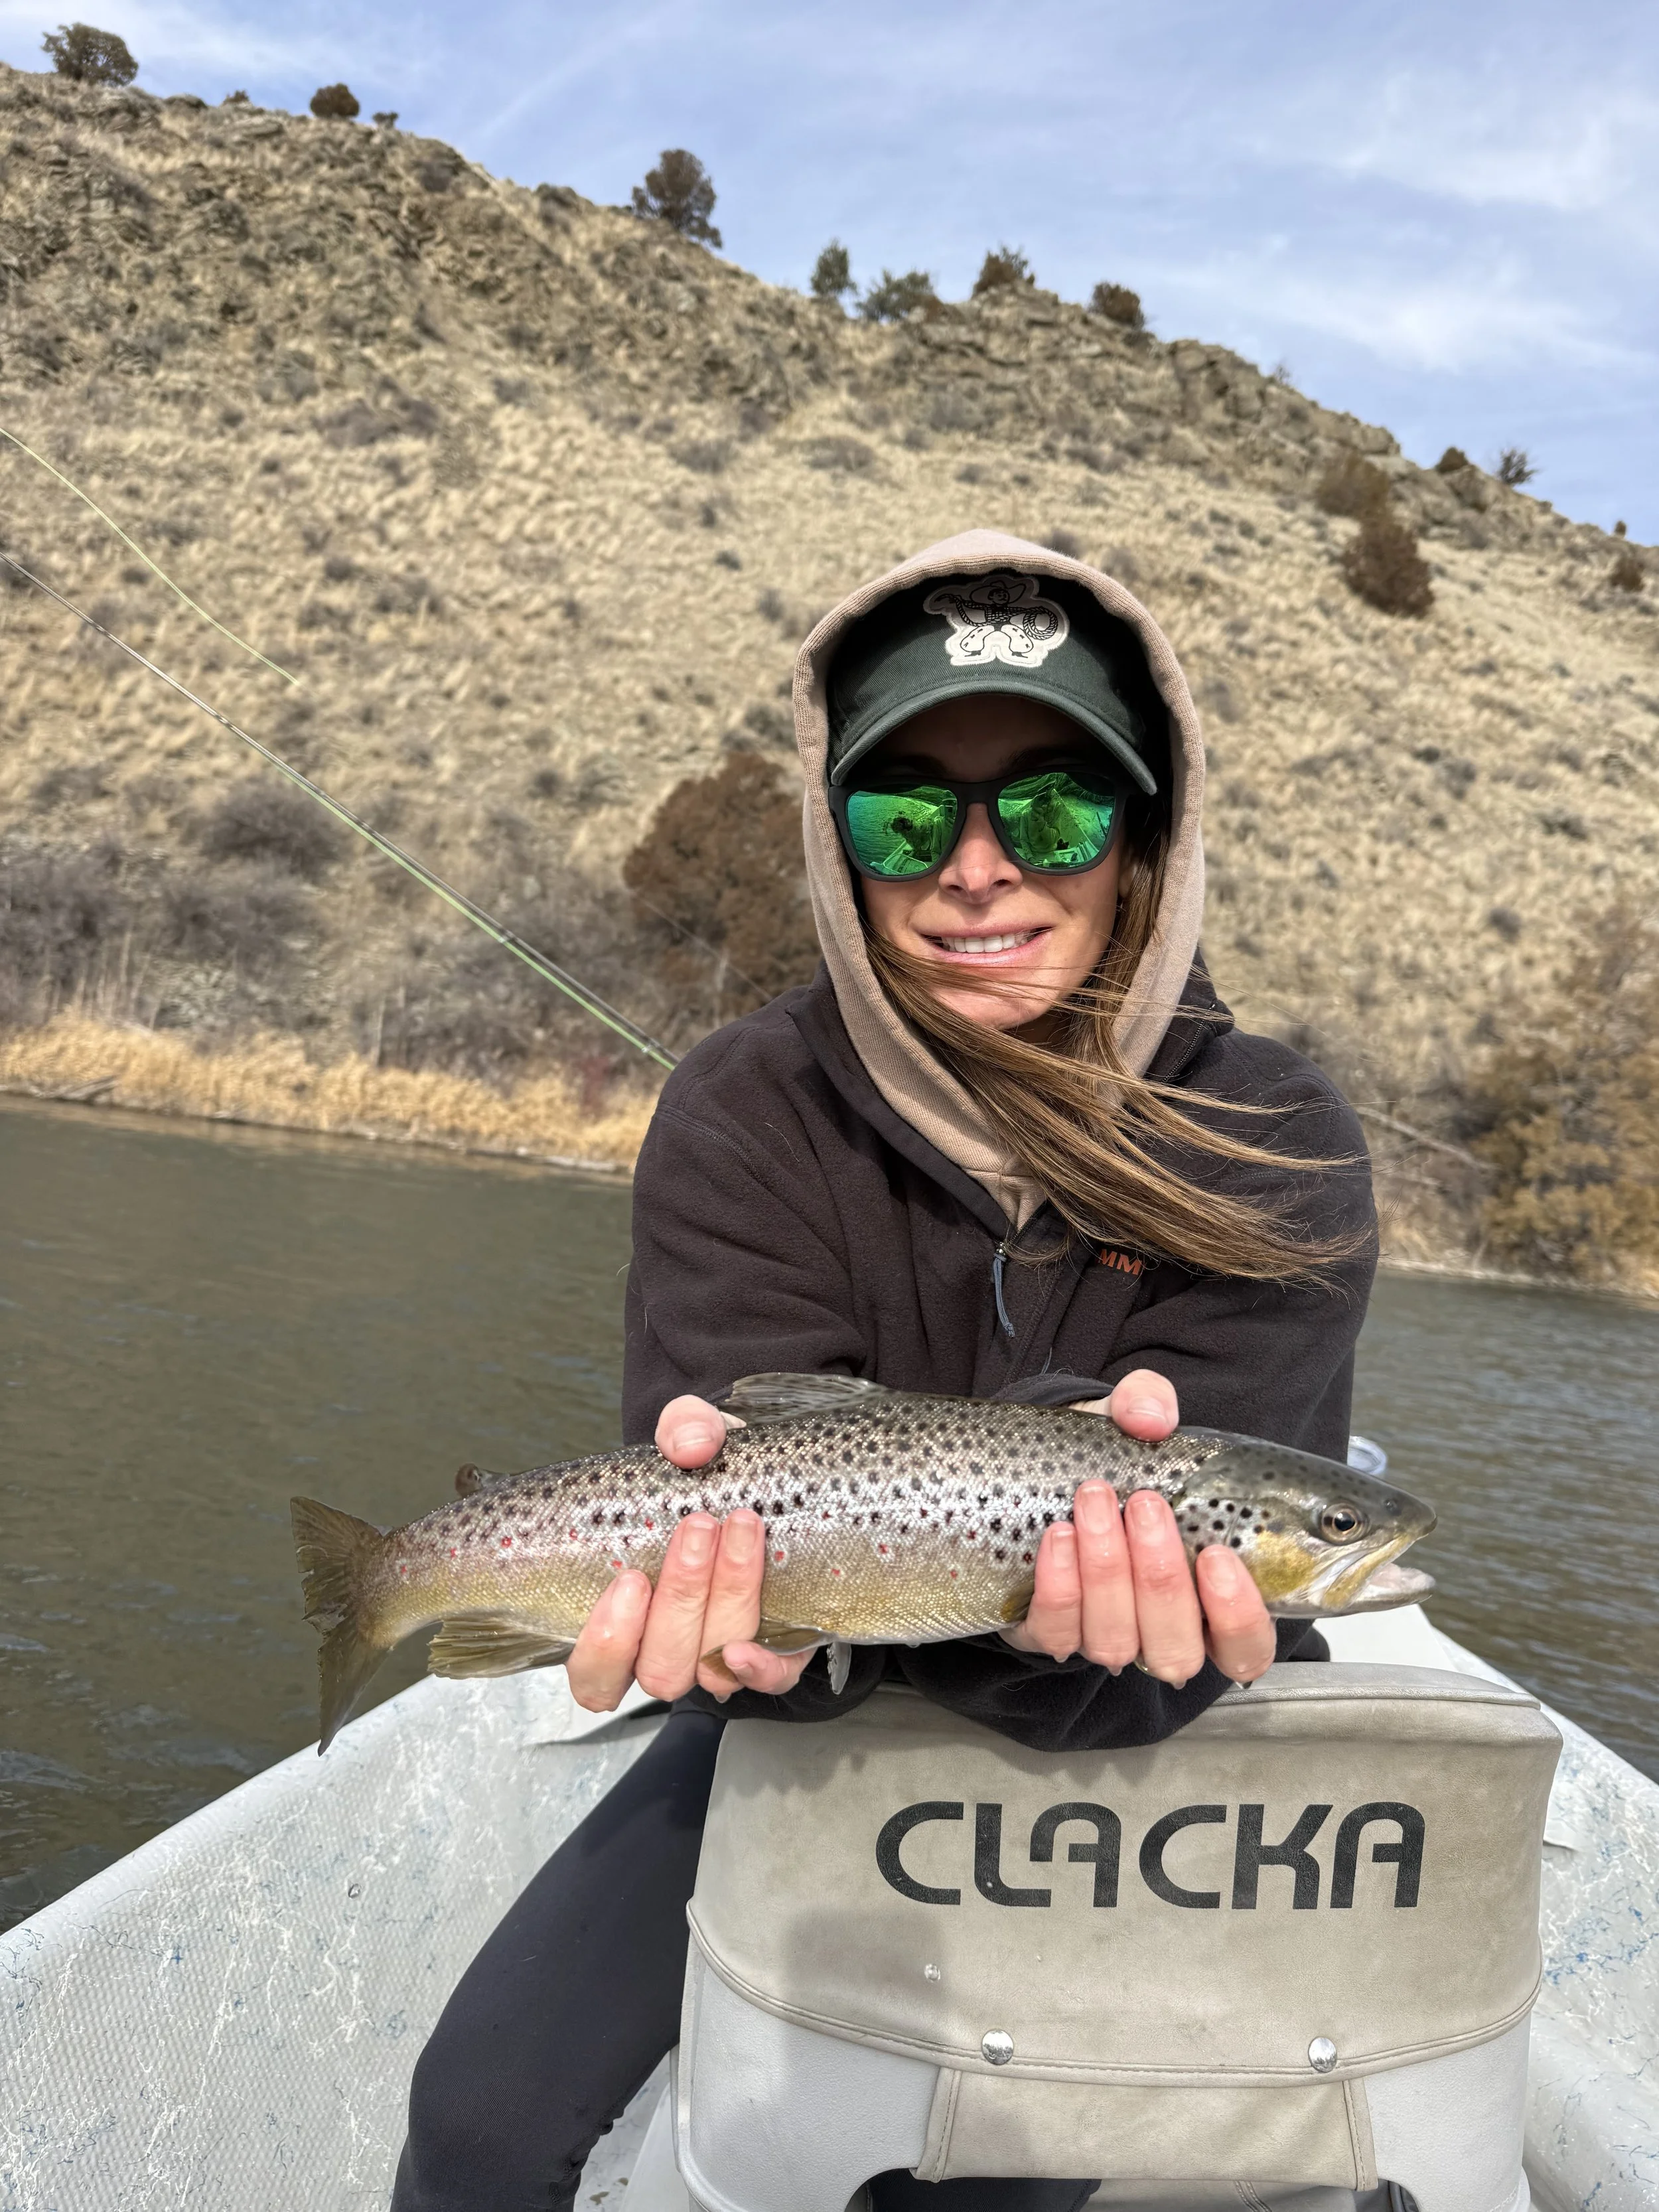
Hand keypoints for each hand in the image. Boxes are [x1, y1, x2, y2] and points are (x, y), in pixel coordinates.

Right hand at [565, 1394, 814, 1712]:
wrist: (763, 1476)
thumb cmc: (707, 1470)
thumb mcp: (692, 1437)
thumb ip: (684, 1428)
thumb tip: (691, 1445)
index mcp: (624, 1615)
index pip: (594, 1671)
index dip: (607, 1644)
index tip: (630, 1579)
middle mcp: (668, 1647)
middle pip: (660, 1666)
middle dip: (680, 1597)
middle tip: (698, 1527)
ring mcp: (720, 1655)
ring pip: (709, 1667)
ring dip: (724, 1600)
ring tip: (740, 1529)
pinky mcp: (777, 1650)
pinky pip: (770, 1682)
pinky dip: (760, 1669)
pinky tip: (751, 1644)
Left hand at [1000, 1368, 1276, 1686]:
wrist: (1043, 1470)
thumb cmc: (1113, 1461)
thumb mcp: (1133, 1422)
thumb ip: (1149, 1403)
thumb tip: (1151, 1417)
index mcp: (1209, 1600)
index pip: (1247, 1649)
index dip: (1238, 1618)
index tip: (1217, 1556)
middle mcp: (1160, 1633)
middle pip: (1175, 1649)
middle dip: (1160, 1577)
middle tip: (1145, 1505)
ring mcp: (1104, 1637)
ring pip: (1115, 1642)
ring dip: (1107, 1572)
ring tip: (1094, 1501)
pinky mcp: (1049, 1632)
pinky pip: (1057, 1632)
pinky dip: (1059, 1585)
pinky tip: (1059, 1535)